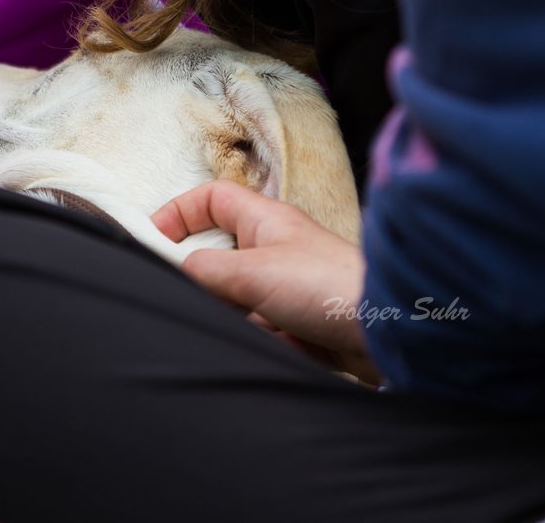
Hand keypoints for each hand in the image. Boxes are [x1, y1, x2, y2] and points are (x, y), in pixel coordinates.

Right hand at [153, 180, 376, 379]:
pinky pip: (266, 328)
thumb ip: (205, 270)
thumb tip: (177, 270)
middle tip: (207, 299)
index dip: (179, 213)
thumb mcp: (251, 273)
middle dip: (212, 284)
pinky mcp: (303, 319)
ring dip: (243, 317)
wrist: (391, 331)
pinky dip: (269, 339)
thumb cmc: (328, 287)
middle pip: (221, 256)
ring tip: (263, 327)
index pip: (211, 199)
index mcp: (265, 220)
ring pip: (241, 299)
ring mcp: (291, 284)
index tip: (154, 242)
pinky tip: (289, 345)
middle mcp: (278, 247)